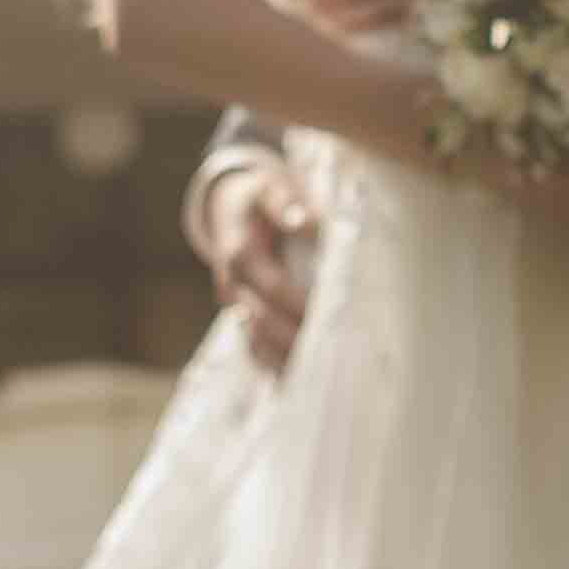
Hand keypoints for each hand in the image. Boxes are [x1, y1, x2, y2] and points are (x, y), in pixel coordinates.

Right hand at [190, 149, 317, 372]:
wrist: (228, 209)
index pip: (273, 289)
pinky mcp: (241, 317)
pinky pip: (255, 348)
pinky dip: (277, 364)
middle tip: (339, 355)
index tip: (336, 317)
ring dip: (287, 360)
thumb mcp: (269, 188)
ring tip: (325, 375)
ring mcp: (234, 306)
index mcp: (239, 255)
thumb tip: (304, 221)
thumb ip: (284, 204)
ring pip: (257, 343)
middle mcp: (232, 286)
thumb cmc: (258, 198)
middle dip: (298, 340)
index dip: (301, 306)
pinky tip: (305, 380)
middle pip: (264, 324)